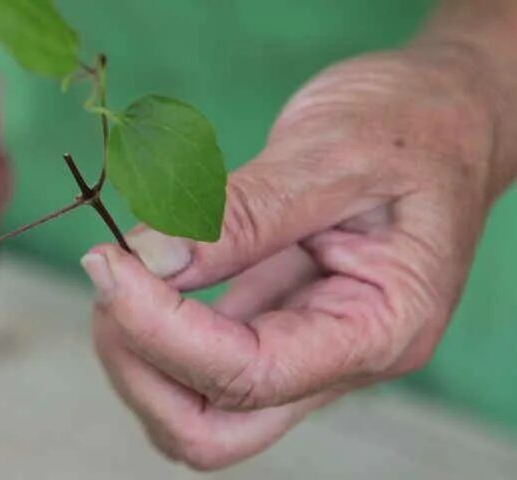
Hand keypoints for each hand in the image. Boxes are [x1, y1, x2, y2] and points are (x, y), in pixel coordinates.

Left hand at [83, 47, 510, 469]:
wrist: (443, 118)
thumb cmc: (410, 125)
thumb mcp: (332, 152)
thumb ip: (243, 214)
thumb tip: (149, 260)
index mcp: (379, 330)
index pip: (246, 374)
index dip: (159, 327)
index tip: (108, 261)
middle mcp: (338, 362)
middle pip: (210, 430)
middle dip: (140, 366)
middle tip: (111, 276)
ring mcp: (301, 351)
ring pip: (194, 410)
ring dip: (137, 354)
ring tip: (123, 269)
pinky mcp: (271, 326)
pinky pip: (197, 362)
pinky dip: (151, 328)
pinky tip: (143, 271)